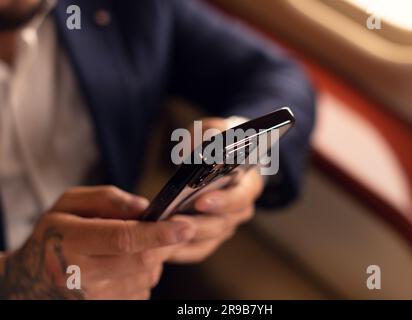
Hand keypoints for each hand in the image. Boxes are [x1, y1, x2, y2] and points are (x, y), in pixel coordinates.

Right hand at [0, 186, 195, 299]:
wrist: (29, 279)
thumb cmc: (53, 235)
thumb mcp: (69, 204)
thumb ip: (107, 199)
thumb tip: (145, 208)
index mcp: (70, 241)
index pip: (123, 238)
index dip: (159, 233)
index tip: (185, 226)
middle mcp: (79, 275)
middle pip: (141, 261)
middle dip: (164, 244)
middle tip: (169, 231)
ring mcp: (91, 298)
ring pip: (145, 278)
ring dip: (152, 260)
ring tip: (131, 249)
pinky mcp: (102, 309)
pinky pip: (140, 293)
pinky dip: (142, 277)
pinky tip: (123, 268)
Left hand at [167, 118, 263, 262]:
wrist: (224, 157)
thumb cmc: (220, 142)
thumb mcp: (217, 129)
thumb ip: (211, 134)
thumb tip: (192, 152)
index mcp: (249, 184)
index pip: (241, 197)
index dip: (222, 201)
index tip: (201, 201)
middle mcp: (241, 209)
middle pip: (223, 223)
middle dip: (198, 224)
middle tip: (173, 221)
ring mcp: (227, 224)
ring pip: (210, 239)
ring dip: (186, 239)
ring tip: (161, 235)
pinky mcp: (212, 236)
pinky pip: (198, 249)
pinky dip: (182, 251)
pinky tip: (162, 248)